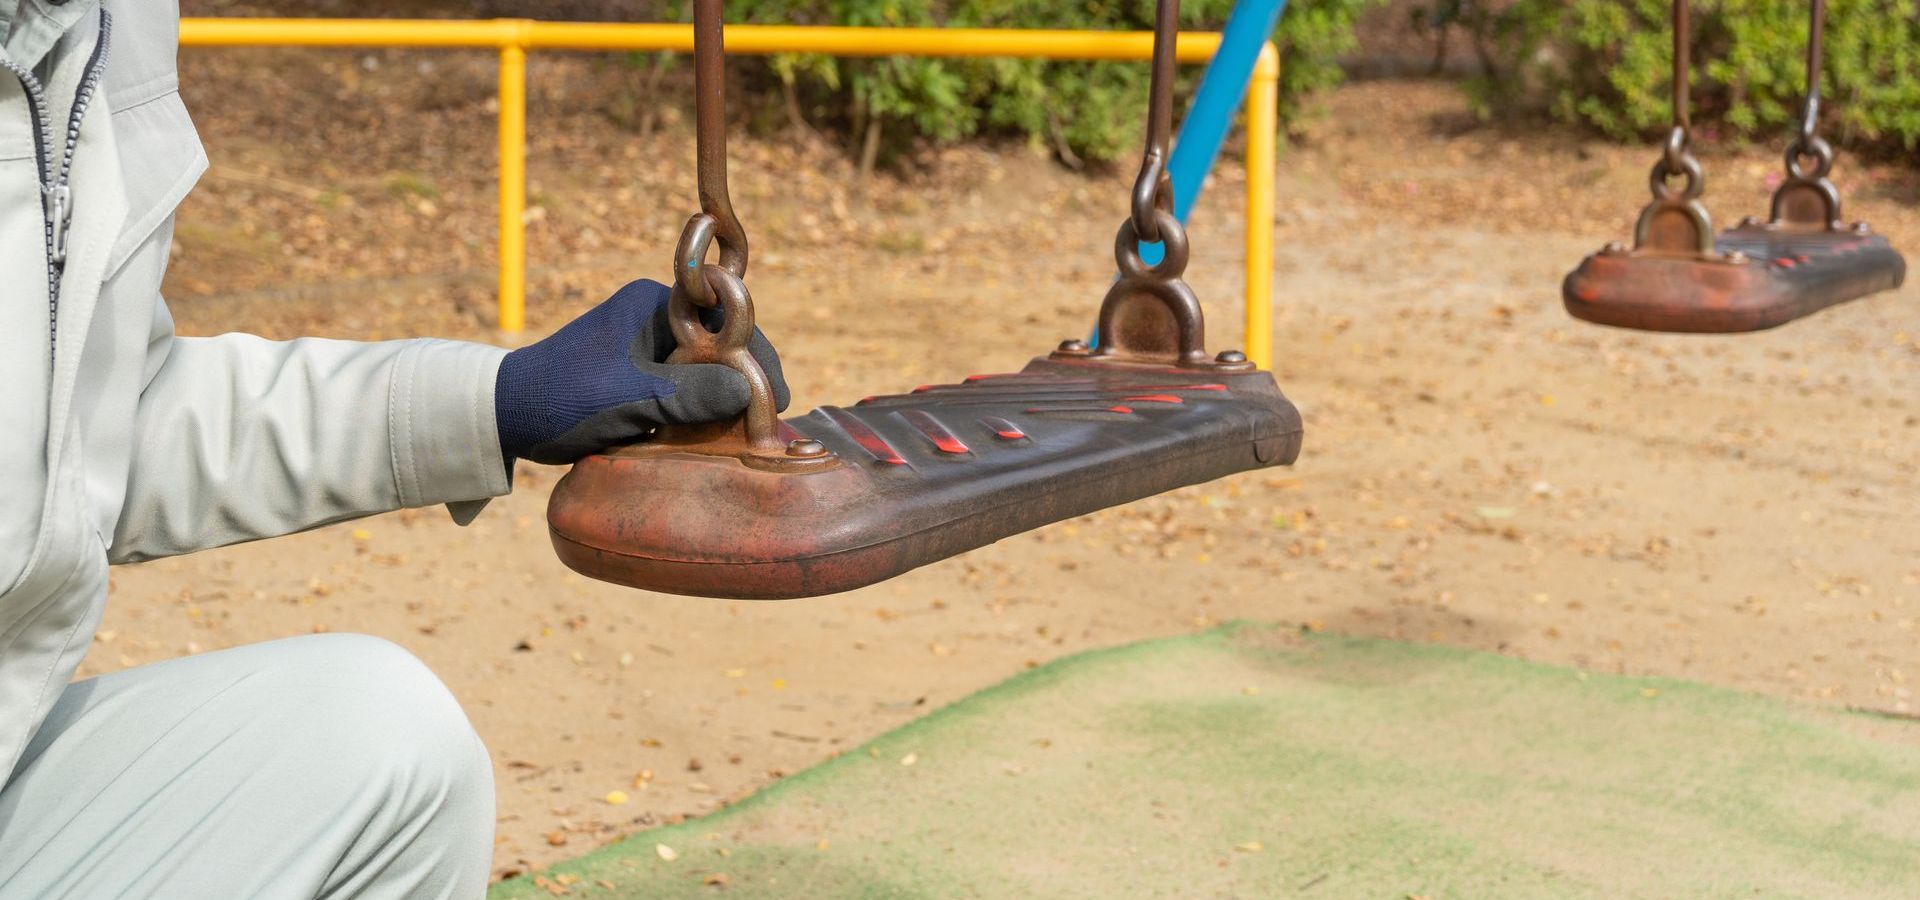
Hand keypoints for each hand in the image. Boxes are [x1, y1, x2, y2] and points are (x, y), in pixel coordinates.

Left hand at [494, 279, 789, 464]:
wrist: (505, 416)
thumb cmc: (564, 397)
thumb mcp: (633, 397)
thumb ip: (691, 393)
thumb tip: (750, 390)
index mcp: (653, 305)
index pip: (726, 319)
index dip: (756, 356)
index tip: (778, 396)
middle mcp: (652, 320)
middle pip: (720, 348)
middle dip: (744, 381)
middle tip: (767, 421)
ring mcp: (643, 350)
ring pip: (703, 372)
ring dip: (722, 401)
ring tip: (748, 433)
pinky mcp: (635, 379)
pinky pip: (682, 392)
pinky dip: (699, 413)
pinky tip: (714, 438)